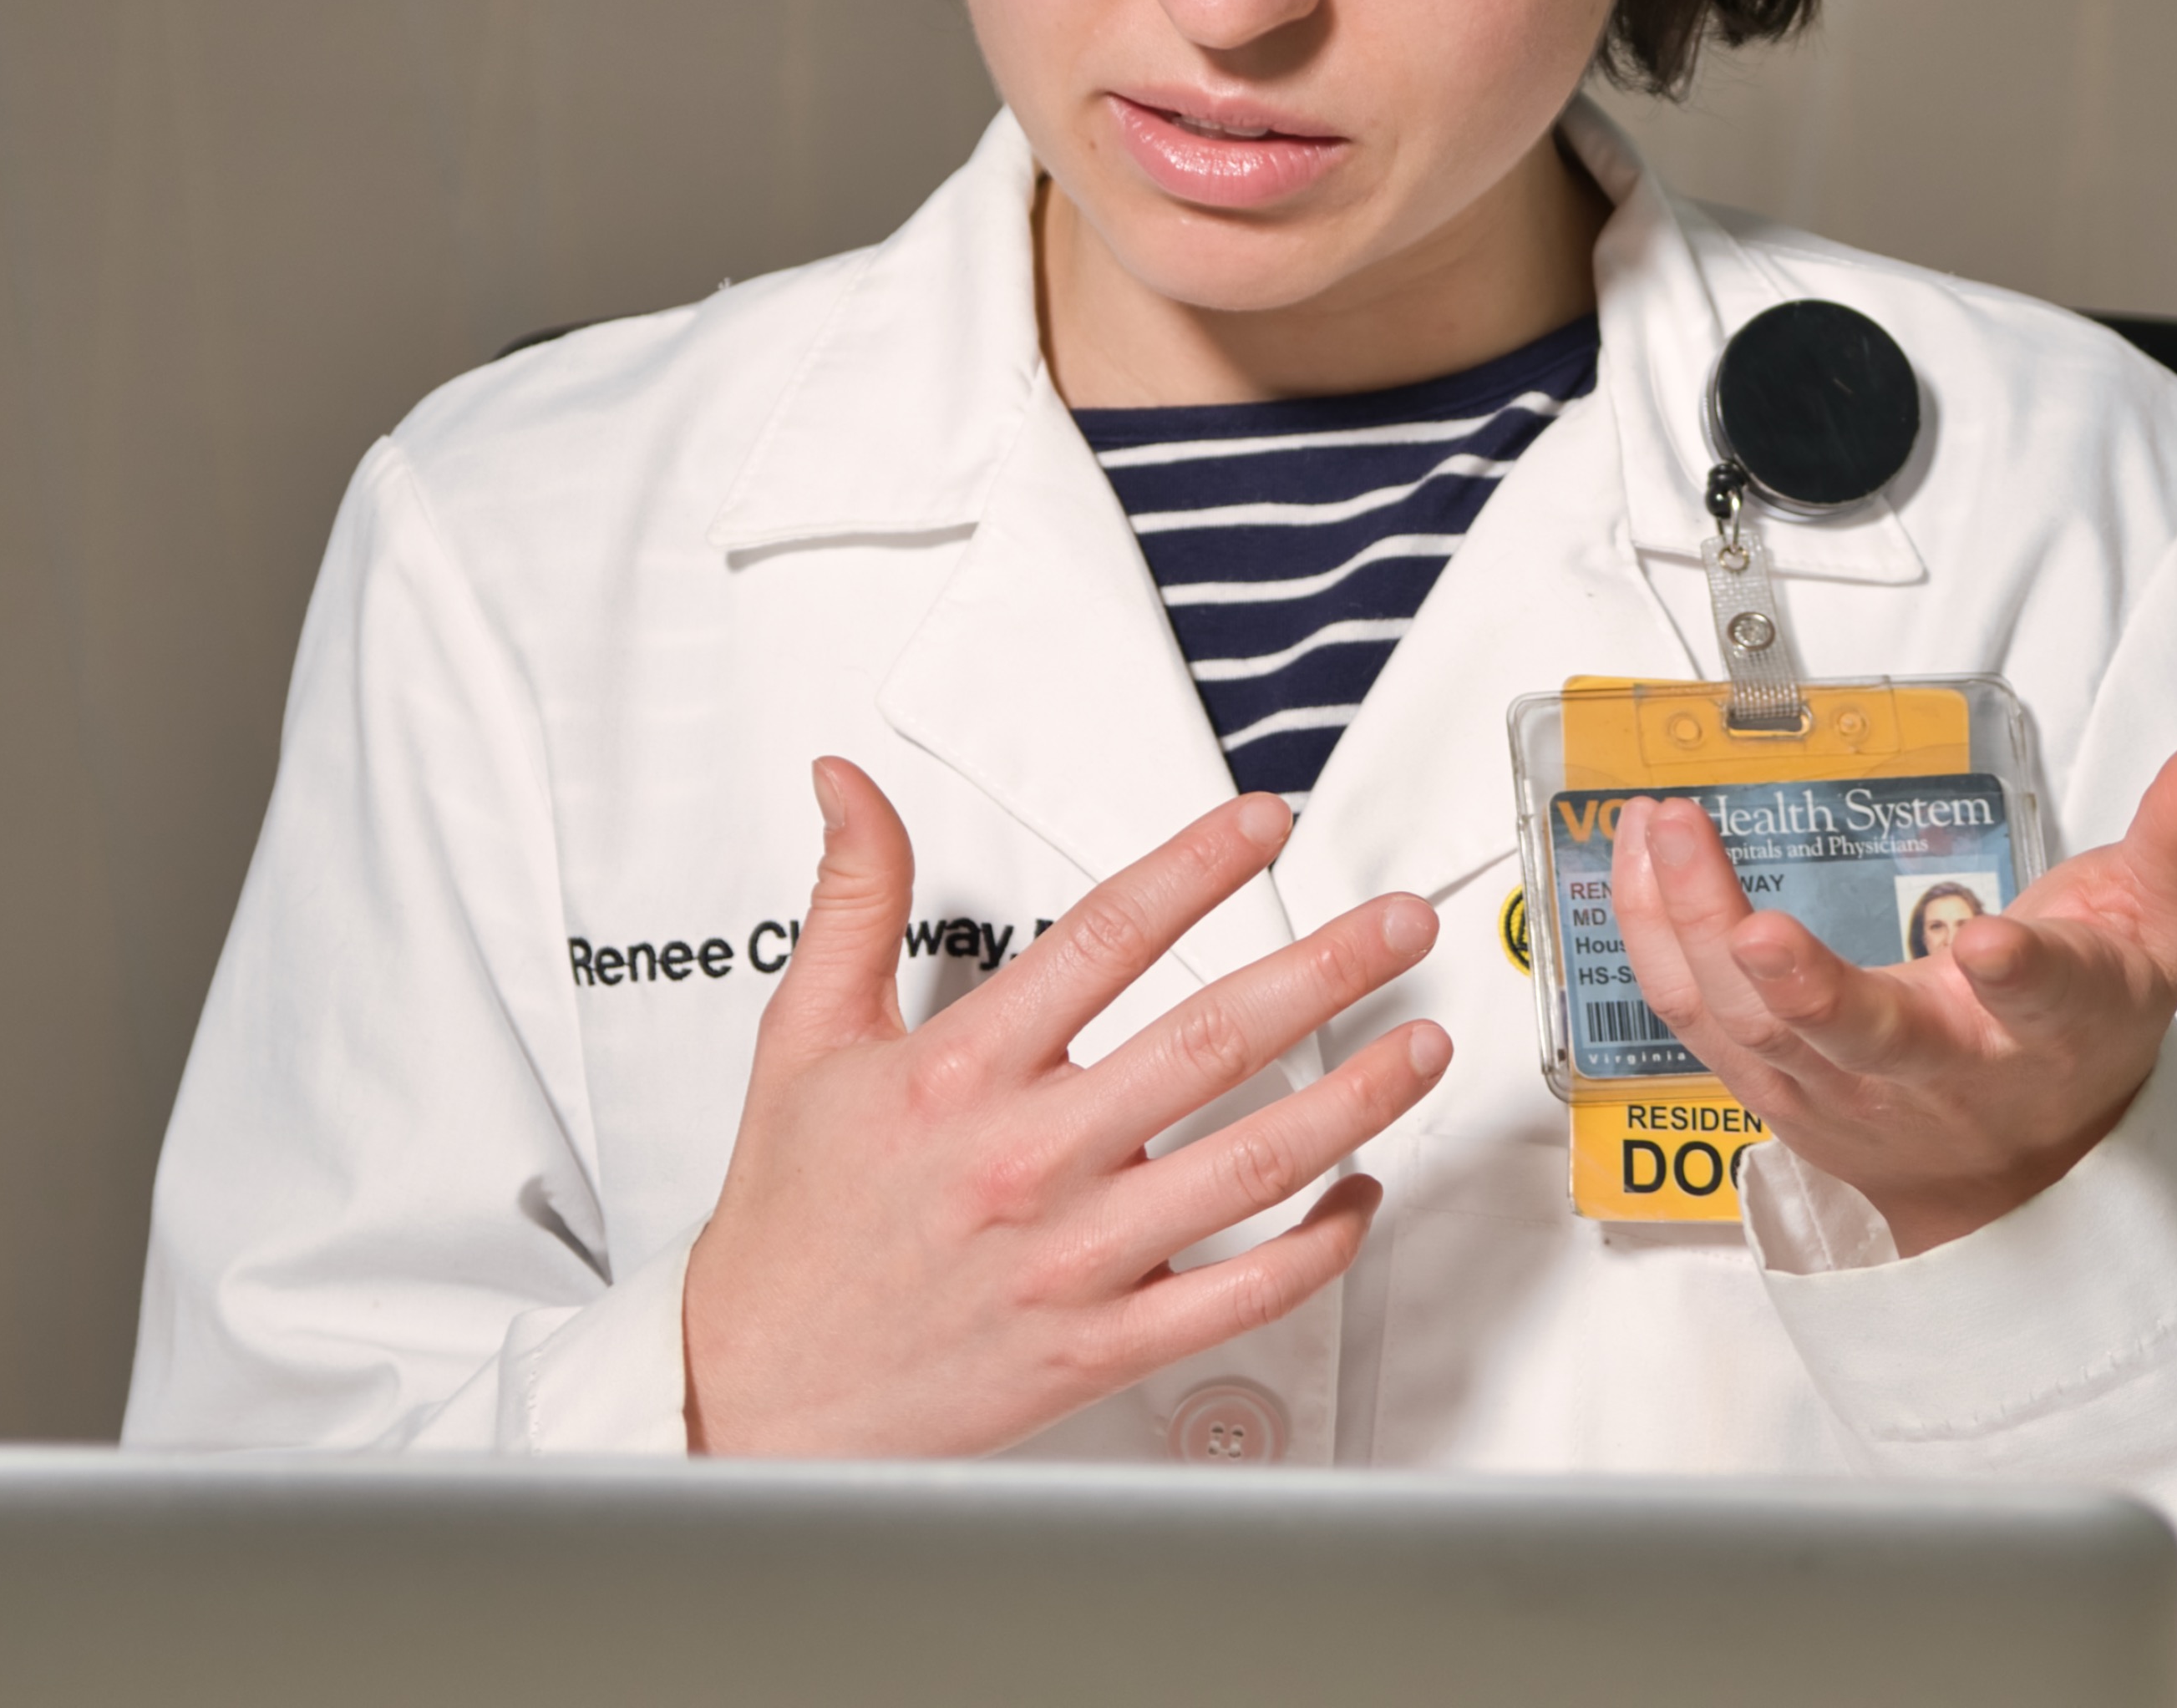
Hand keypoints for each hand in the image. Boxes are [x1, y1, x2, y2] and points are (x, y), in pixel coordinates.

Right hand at [678, 757, 1451, 1455]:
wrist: (756, 1391)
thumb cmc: (791, 1223)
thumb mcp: (800, 1036)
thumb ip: (851, 898)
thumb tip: (849, 785)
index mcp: (961, 1070)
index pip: (1107, 935)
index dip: (1198, 865)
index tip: (1264, 822)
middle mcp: (1028, 1157)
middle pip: (1211, 1041)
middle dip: (1326, 971)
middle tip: (1400, 927)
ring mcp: (1073, 1257)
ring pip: (1251, 1166)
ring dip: (1355, 1100)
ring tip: (1421, 1045)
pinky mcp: (1099, 1346)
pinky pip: (1240, 1293)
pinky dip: (1318, 1247)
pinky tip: (1359, 1196)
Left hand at [1609, 727, 2176, 1255]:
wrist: (2020, 1177)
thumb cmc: (2085, 1034)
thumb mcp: (2159, 928)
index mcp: (2047, 1031)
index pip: (2043, 1007)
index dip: (2021, 979)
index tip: (1991, 945)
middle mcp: (1939, 1074)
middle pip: (1869, 1045)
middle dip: (1811, 995)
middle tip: (1755, 932)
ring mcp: (1843, 1092)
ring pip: (1754, 1030)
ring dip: (1696, 931)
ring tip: (1663, 826)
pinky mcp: (1772, 1089)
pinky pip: (1694, 1020)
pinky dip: (1653, 938)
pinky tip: (1634, 853)